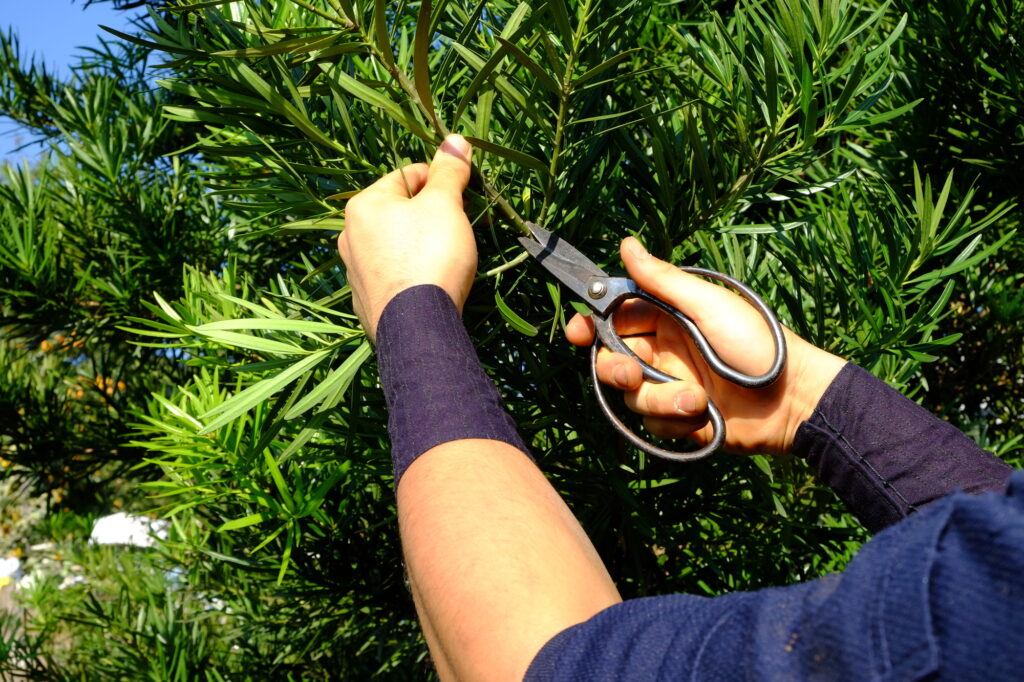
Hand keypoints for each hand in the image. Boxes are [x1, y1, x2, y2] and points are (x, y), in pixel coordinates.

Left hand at [338, 135, 475, 340]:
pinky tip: (429, 285)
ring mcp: (355, 272)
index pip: (408, 175)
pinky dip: (411, 275)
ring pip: (395, 245)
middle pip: (400, 212)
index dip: (441, 182)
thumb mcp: (444, 205)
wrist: (416, 326)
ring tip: (446, 259)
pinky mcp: (367, 303)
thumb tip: (455, 138)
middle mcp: (350, 236)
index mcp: (364, 205)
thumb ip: (449, 171)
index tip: (463, 198)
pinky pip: (393, 276)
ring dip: (420, 245)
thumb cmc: (430, 256)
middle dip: (430, 216)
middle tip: (457, 230)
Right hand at [566, 238, 845, 455]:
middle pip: (611, 359)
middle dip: (616, 369)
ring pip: (630, 396)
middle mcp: (662, 351)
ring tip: (694, 399)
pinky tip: (702, 414)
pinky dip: (674, 420)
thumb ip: (662, 279)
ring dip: (658, 399)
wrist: (793, 401)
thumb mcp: (708, 305)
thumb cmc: (759, 344)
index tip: (577, 331)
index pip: (613, 317)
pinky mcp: (677, 420)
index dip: (589, 324)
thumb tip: (626, 243)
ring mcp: (668, 386)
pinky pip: (652, 423)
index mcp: (666, 318)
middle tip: (631, 373)